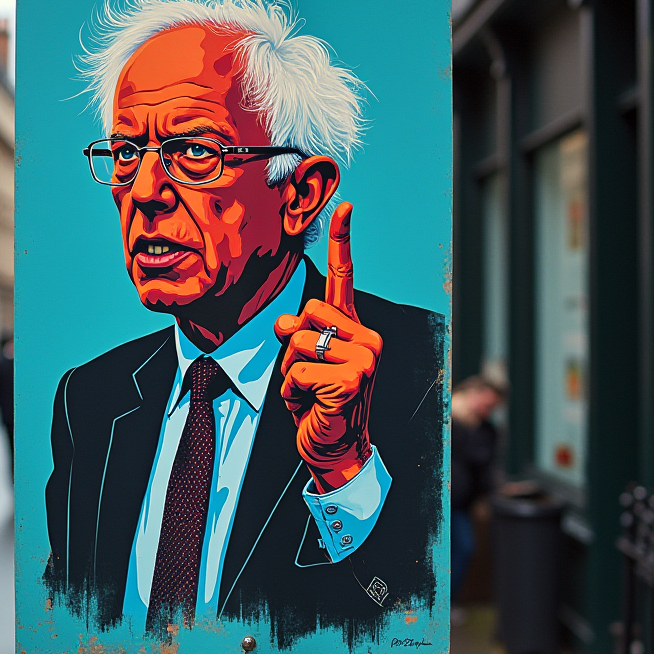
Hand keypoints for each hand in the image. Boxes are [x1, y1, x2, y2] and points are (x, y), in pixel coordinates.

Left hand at [274, 202, 382, 492]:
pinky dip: (293, 394)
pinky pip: (296, 372)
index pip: (345, 278)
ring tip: (310, 393)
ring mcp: (364, 359)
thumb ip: (297, 333)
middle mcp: (367, 338)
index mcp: (355, 329)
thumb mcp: (303, 361)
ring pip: (297, 342)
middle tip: (309, 375)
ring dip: (291, 373)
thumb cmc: (317, 403)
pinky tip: (313, 406)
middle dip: (292, 345)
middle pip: (305, 311)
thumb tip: (285, 323)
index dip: (343, 240)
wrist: (335, 449)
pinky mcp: (351, 381)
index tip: (344, 205)